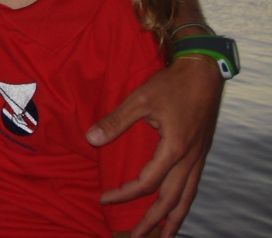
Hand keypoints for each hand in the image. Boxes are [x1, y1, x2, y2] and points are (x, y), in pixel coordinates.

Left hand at [86, 56, 222, 237]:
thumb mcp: (139, 99)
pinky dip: (184, 202)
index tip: (105, 199)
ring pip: (187, 197)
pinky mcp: (200, 152)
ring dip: (174, 218)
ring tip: (164, 237)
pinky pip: (192, 185)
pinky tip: (177, 207)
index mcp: (173, 149)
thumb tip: (90, 139)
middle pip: (171, 200)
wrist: (203, 73)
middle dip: (153, 221)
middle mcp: (189, 159)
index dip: (124, 194)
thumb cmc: (171, 84)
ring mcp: (197, 157)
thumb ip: (116, 121)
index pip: (146, 183)